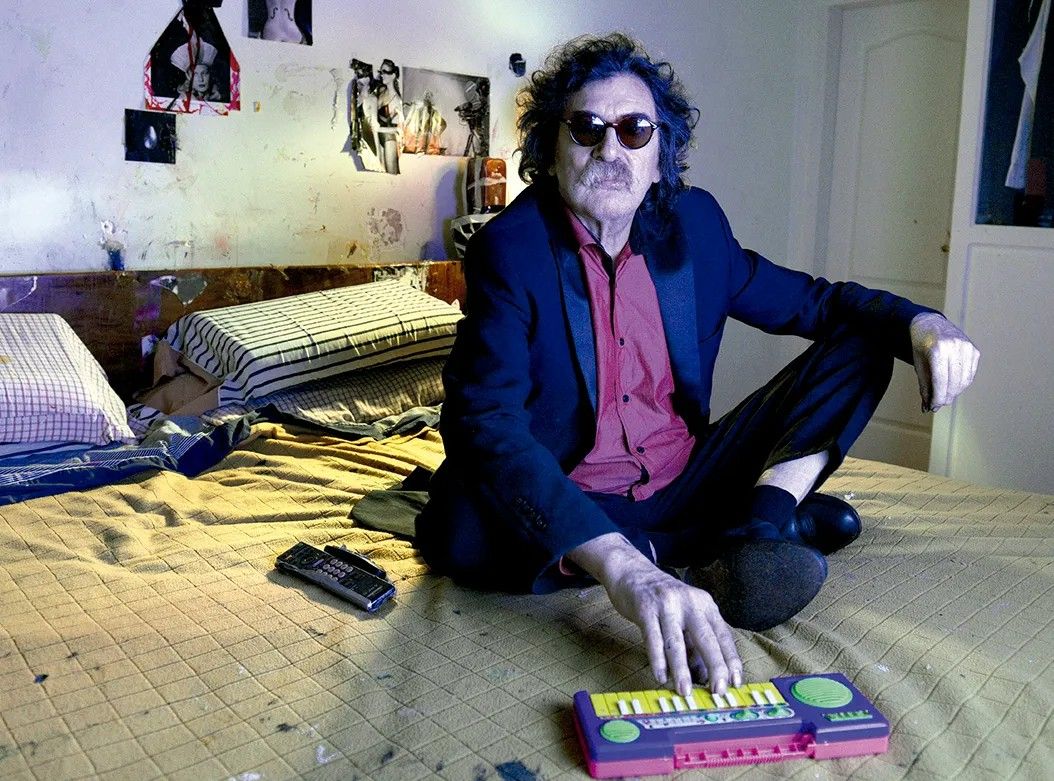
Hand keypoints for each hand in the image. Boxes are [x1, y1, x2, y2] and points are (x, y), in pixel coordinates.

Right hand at [568, 534, 741, 696]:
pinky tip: (660, 676)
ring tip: (684, 690)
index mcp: (705, 604)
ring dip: (681, 669)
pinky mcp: (645, 609)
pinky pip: (653, 638)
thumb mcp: (685, 616)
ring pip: (677, 642)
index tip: (735, 682)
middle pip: (706, 638)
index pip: (723, 636)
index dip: (731, 660)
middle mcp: (689, 602)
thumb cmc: (662, 600)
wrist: (633, 572)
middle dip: (714, 667)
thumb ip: (695, 644)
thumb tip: (704, 676)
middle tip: (718, 690)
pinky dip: (657, 660)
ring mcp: (667, 604)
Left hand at [909, 312, 979, 411]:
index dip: (937, 397)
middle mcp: (954, 347)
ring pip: (964, 380)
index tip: (933, 407)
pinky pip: (970, 374)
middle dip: (945, 397)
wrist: (930, 324)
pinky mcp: (974, 350)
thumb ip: (924, 386)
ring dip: (954, 392)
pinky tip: (952, 385)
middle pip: (954, 382)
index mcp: (937, 349)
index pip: (940, 381)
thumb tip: (928, 408)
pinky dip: (962, 383)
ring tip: (943, 396)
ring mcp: (966, 347)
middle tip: (937, 404)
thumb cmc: (920, 345)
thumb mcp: (918, 364)